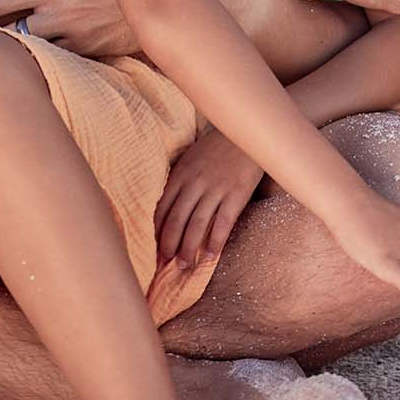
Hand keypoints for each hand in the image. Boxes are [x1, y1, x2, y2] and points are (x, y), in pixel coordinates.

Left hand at [155, 130, 262, 268]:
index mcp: (180, 175)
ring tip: (184, 266)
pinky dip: (216, 241)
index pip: (161, 209)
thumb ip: (178, 181)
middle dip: (169, 246)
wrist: (246, 133)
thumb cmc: (216, 148)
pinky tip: (210, 256)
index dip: (156, 233)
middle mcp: (194, 183)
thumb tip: (166, 209)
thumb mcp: (190, 159)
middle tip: (165, 265)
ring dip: (188, 248)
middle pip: (176, 220)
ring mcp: (216, 189)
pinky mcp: (236, 194)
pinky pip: (223, 223)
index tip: (153, 250)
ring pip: (197, 225)